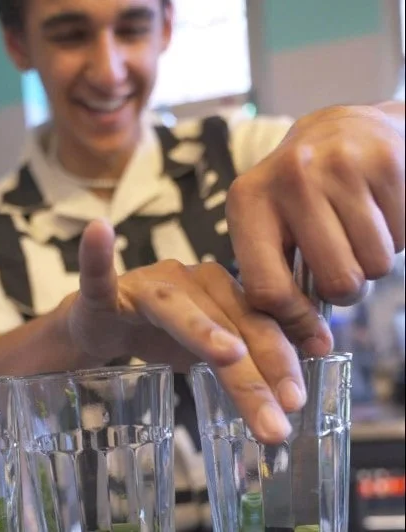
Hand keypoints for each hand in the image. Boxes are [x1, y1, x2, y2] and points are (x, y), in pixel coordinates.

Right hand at [63, 220, 305, 443]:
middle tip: (279, 411)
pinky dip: (98, 257)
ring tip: (229, 353)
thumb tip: (293, 394)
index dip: (282, 356)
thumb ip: (245, 364)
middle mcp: (191, 281)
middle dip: (255, 367)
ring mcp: (149, 285)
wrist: (105, 324)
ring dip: (201, 328)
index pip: (259, 324)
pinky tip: (99, 233)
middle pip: (228, 320)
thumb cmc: (160, 335)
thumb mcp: (206, 354)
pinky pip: (100, 276)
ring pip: (177, 308)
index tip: (300, 396)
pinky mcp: (107, 292)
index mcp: (222, 293)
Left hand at [226, 105, 404, 355]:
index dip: (295, 322)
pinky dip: (393, 236)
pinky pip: (400, 238)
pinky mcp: (385, 161)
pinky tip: (373, 208)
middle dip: (345, 285)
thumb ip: (277, 277)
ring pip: (372, 264)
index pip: (267, 287)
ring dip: (369, 259)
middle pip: (334, 282)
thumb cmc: (302, 190)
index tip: (314, 338)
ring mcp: (338, 166)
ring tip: (354, 227)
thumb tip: (311, 343)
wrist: (344, 130)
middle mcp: (289, 178)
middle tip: (340, 260)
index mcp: (248, 201)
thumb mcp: (270, 225)